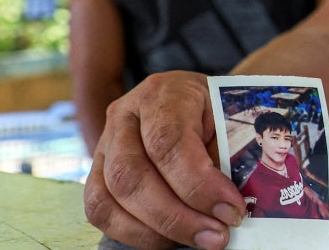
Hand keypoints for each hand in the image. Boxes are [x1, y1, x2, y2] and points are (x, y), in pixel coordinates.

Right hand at [83, 71, 244, 249]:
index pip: (168, 143)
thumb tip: (226, 208)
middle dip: (177, 217)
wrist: (196, 100)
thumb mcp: (228, 120)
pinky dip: (134, 233)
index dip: (199, 185)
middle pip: (132, 175)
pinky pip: (101, 210)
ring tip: (198, 239)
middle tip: (217, 236)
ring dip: (156, 230)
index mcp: (162, 93)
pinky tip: (169, 238)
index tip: (232, 210)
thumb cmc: (215, 111)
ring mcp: (105, 143)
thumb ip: (226, 158)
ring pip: (110, 197)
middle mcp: (125, 115)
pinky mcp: (97, 171)